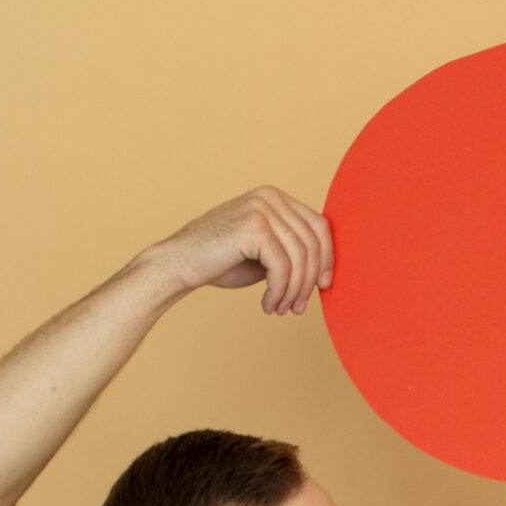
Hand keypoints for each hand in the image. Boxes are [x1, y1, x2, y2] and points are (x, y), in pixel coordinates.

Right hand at [143, 186, 333, 314]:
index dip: (327, 258)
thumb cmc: (221, 261)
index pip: (319, 226)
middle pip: (313, 242)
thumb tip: (326, 271)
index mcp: (276, 197)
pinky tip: (268, 304)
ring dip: (293, 290)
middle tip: (298, 307)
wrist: (178, 264)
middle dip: (309, 280)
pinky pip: (282, 266)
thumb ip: (292, 252)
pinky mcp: (253, 226)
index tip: (323, 286)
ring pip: (300, 257)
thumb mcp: (266, 252)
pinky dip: (279, 291)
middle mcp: (270, 196)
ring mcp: (261, 208)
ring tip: (281, 309)